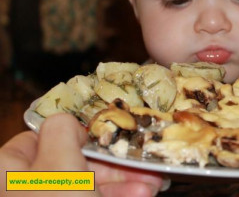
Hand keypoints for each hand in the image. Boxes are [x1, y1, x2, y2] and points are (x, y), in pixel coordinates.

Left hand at [0, 113, 164, 196]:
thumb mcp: (58, 166)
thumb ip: (62, 131)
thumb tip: (69, 122)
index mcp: (8, 170)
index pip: (42, 137)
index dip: (77, 133)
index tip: (107, 135)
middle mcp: (26, 189)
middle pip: (73, 163)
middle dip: (113, 163)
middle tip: (142, 162)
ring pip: (88, 186)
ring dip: (124, 181)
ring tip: (153, 182)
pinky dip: (120, 196)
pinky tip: (143, 194)